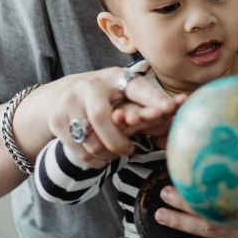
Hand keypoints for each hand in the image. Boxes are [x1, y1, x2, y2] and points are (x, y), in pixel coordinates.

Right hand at [19, 68, 180, 168]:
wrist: (59, 95)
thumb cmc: (104, 97)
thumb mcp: (123, 93)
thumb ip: (147, 104)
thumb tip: (180, 113)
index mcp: (115, 77)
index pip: (137, 88)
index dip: (153, 98)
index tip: (171, 108)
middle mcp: (90, 86)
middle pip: (102, 117)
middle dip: (117, 141)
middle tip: (129, 151)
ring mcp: (70, 102)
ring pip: (90, 139)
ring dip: (106, 154)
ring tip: (115, 154)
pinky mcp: (57, 120)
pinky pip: (79, 149)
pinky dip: (92, 160)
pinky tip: (100, 158)